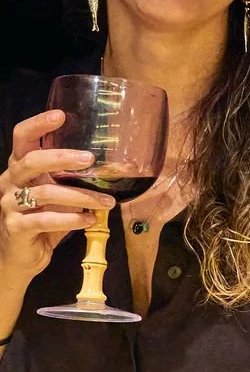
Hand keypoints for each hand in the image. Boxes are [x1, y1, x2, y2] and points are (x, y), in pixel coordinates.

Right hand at [0, 111, 110, 285]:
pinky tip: (90, 220)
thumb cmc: (43, 220)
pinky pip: (44, 220)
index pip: (21, 138)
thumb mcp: (57, 195)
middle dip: (62, 158)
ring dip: (81, 197)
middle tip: (90, 159)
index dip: (38, 124)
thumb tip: (117, 168)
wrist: (20, 256)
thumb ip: (73, 180)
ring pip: (45, 193)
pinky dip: (71, 219)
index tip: (61, 115)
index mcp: (20, 168)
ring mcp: (9, 205)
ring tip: (108, 203)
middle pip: (31, 161)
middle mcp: (11, 182)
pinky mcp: (16, 227)